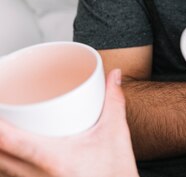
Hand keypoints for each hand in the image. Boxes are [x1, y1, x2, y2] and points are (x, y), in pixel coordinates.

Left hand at [0, 69, 137, 176]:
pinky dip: (8, 163)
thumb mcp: (115, 134)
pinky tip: (15, 153)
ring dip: (1, 150)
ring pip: (2, 169)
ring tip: (5, 130)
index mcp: (54, 159)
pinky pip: (13, 176)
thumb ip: (114, 102)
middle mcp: (38, 175)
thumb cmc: (116, 172)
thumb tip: (114, 76)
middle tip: (3, 113)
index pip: (10, 140)